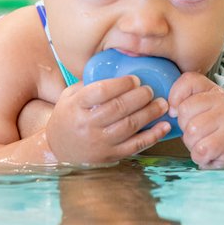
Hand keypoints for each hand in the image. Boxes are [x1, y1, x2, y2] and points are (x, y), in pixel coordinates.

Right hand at [45, 76, 170, 163]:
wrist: (59, 151)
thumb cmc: (68, 118)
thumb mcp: (69, 97)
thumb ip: (89, 84)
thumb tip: (117, 68)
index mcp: (76, 107)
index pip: (100, 92)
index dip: (121, 84)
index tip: (134, 79)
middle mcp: (87, 125)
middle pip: (118, 108)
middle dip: (139, 97)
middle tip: (150, 89)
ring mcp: (100, 143)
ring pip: (130, 126)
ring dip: (150, 113)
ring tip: (162, 103)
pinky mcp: (111, 156)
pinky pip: (136, 146)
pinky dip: (153, 136)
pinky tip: (164, 126)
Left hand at [169, 73, 223, 168]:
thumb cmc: (214, 129)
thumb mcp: (201, 110)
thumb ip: (185, 102)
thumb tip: (170, 109)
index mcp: (212, 89)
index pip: (188, 80)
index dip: (175, 96)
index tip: (176, 111)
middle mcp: (222, 100)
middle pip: (185, 110)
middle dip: (184, 127)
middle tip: (196, 132)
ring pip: (192, 132)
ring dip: (192, 143)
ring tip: (204, 143)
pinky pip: (200, 150)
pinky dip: (199, 157)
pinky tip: (209, 154)